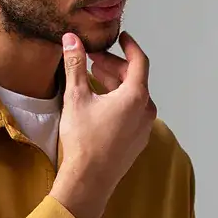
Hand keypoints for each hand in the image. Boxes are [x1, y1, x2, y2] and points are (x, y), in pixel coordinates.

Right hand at [51, 31, 156, 217]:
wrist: (89, 179)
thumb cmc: (84, 139)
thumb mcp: (77, 97)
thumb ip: (75, 65)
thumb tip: (71, 39)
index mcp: (136, 96)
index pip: (139, 61)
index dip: (130, 46)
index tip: (121, 37)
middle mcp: (146, 110)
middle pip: (134, 78)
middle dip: (114, 66)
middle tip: (92, 59)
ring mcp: (144, 127)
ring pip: (133, 96)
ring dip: (115, 84)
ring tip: (93, 78)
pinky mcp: (138, 140)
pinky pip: (132, 112)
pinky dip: (119, 101)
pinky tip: (100, 103)